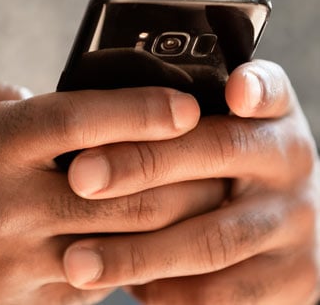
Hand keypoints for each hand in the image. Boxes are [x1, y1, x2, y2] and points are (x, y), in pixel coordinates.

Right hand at [0, 78, 223, 303]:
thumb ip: (24, 109)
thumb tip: (83, 117)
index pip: (79, 121)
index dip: (139, 111)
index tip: (187, 107)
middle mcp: (6, 204)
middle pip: (122, 193)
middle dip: (185, 179)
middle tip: (221, 163)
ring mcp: (14, 261)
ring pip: (122, 246)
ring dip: (175, 227)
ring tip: (208, 205)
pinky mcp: (23, 300)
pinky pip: (99, 281)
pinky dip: (137, 259)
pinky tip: (159, 242)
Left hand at [64, 60, 319, 304]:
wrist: (277, 222)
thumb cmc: (231, 167)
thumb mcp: (220, 132)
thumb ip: (184, 121)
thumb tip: (112, 120)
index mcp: (272, 120)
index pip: (269, 91)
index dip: (253, 89)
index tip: (232, 93)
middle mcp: (291, 164)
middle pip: (215, 154)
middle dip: (142, 165)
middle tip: (83, 177)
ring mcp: (295, 224)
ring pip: (210, 241)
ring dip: (138, 253)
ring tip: (79, 260)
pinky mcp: (294, 278)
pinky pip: (219, 293)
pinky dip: (165, 291)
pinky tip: (128, 283)